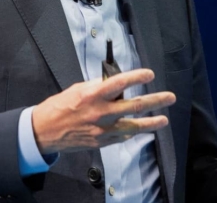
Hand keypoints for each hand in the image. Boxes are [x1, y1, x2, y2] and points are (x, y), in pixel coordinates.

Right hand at [31, 68, 175, 154]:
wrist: (46, 130)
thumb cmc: (59, 106)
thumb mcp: (77, 89)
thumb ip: (96, 87)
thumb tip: (113, 85)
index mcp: (93, 95)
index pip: (120, 83)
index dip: (137, 77)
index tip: (150, 74)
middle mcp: (101, 113)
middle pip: (134, 106)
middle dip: (155, 101)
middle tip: (169, 97)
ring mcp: (103, 130)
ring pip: (134, 126)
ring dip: (151, 122)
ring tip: (163, 119)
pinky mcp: (103, 142)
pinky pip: (122, 136)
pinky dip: (131, 131)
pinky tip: (138, 129)